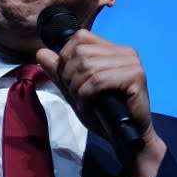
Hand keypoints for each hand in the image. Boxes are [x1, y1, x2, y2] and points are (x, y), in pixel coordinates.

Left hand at [36, 30, 165, 176]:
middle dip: (69, 76)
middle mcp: (124, 51)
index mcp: (112, 49)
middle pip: (80, 52)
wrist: (124, 138)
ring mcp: (132, 62)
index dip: (66, 58)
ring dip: (77, 88)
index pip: (80, 37)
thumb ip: (59, 72)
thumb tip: (41, 52)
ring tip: (82, 102)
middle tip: (76, 96)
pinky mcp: (136, 76)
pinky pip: (98, 80)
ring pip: (88, 66)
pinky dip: (86, 95)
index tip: (68, 81)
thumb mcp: (75, 90)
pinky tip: (89, 106)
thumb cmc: (102, 114)